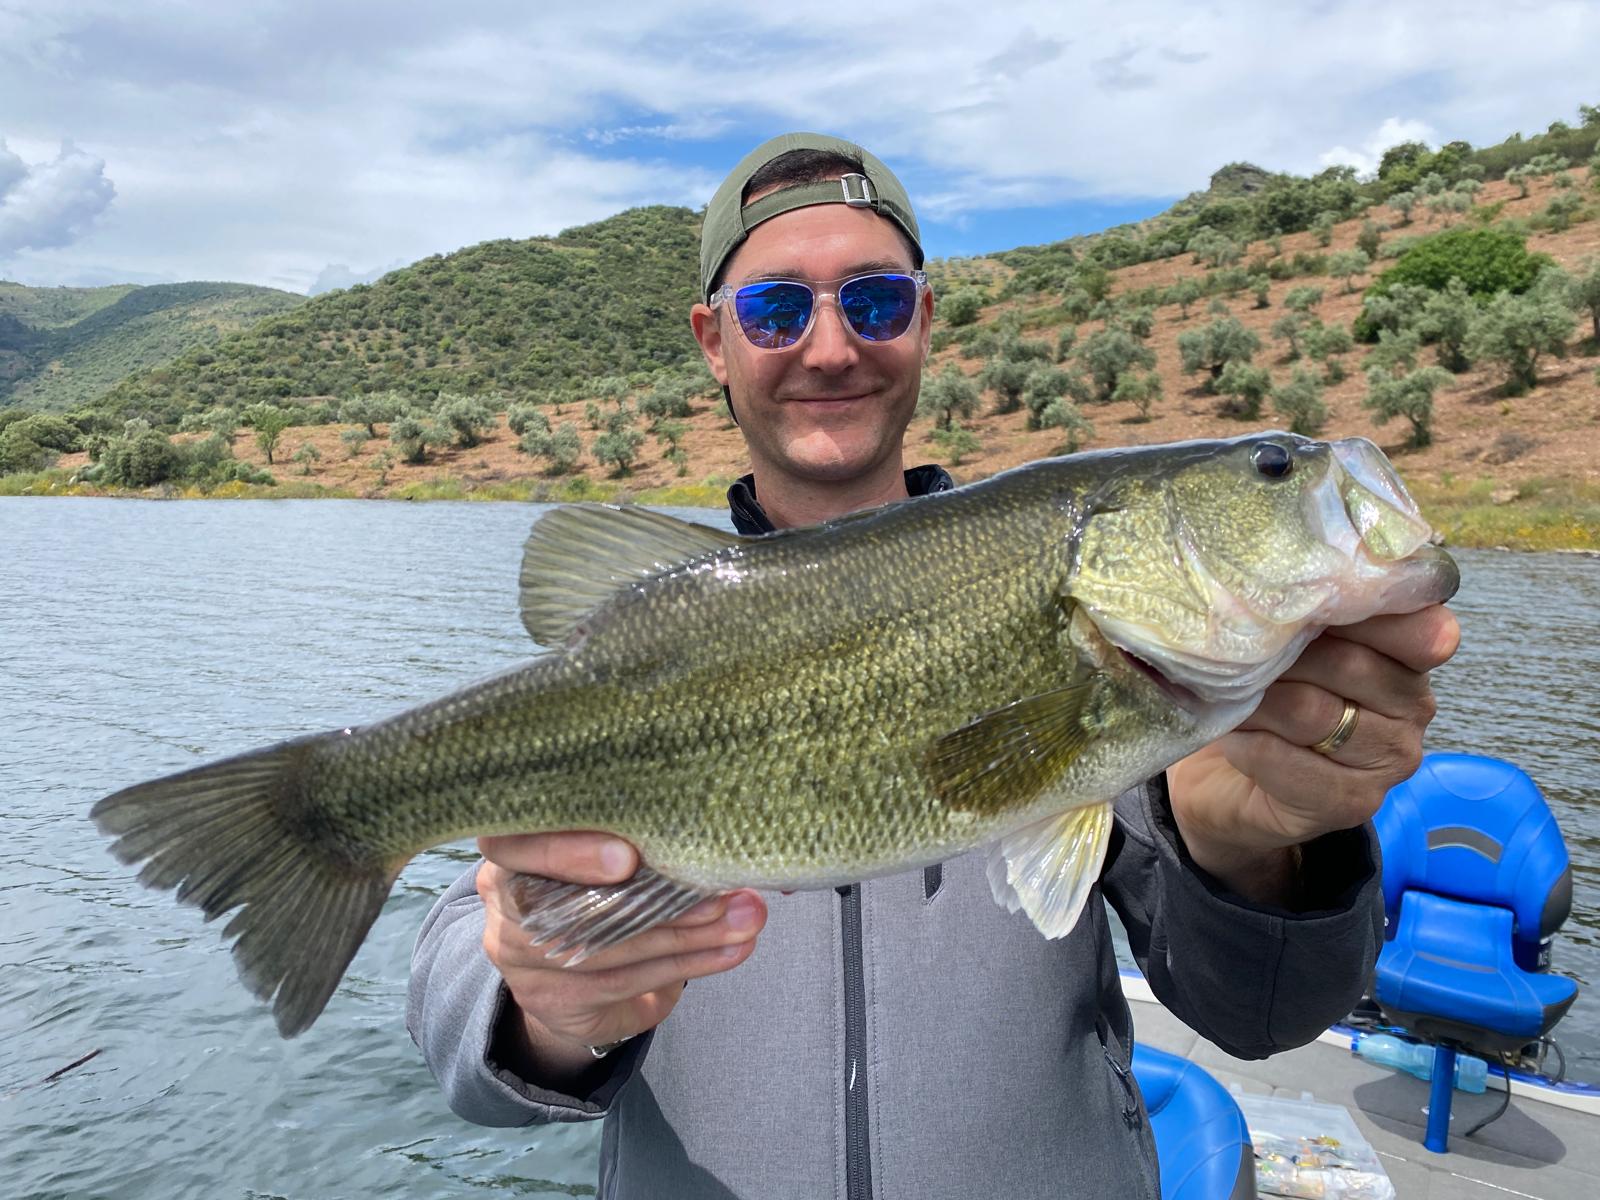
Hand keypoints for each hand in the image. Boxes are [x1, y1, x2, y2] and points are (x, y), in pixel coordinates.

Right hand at [477, 831, 765, 1075]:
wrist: (576, 980)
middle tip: (719, 894)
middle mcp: (502, 899)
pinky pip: (620, 983)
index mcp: (510, 848)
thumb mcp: (610, 856)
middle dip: (654, 900)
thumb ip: (643, 843)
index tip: (630, 856)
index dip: (567, 850)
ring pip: (605, 948)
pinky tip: (728, 951)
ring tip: (743, 922)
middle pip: (568, 901)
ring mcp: (517, 955)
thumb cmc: (602, 891)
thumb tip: (723, 838)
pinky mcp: (547, 998)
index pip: (516, 842)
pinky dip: (684, 965)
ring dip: (685, 937)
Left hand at [1167, 605, 1459, 897]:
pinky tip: (1232, 736)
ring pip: (1314, 712)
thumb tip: (1274, 582)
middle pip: (1349, 662)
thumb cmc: (1262, 688)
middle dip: (1279, 653)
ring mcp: (1390, 757)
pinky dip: (1248, 745)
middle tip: (1233, 650)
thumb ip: (1302, 605)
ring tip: (1226, 691)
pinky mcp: (1355, 803)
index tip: (1289, 594)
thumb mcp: (1283, 634)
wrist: (1227, 779)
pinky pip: (1292, 764)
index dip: (1350, 605)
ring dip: (1256, 701)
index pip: (1413, 621)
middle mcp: (1414, 703)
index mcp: (1411, 648)